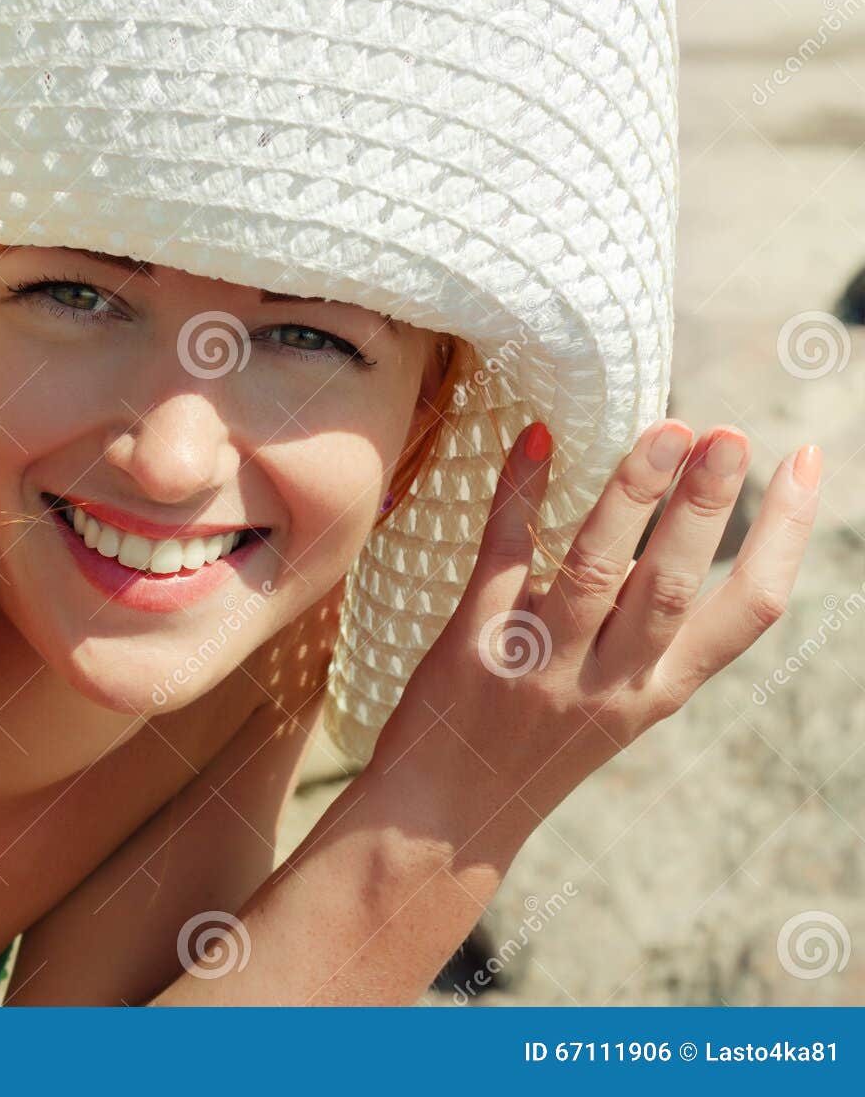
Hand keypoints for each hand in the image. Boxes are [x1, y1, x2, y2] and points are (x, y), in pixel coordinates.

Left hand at [368, 417, 822, 850]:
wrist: (442, 817)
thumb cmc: (534, 745)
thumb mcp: (618, 705)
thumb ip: (650, 635)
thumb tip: (684, 523)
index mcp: (659, 692)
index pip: (749, 612)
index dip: (785, 535)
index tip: (805, 462)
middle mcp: (610, 684)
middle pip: (674, 585)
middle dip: (707, 506)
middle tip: (728, 433)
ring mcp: (540, 666)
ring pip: (595, 570)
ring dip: (630, 494)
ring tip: (661, 430)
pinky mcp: (473, 646)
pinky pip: (502, 557)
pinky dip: (518, 494)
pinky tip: (533, 440)